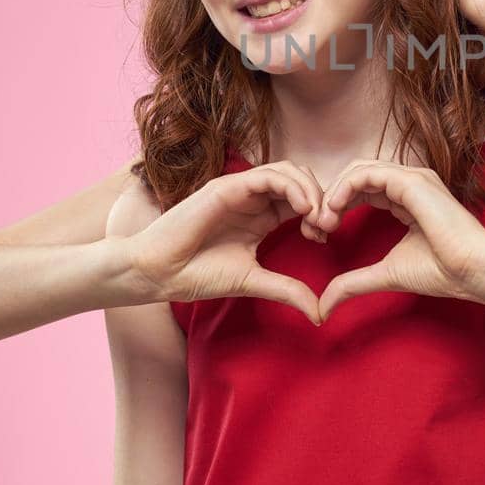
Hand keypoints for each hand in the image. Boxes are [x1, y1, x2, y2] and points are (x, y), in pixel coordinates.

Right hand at [128, 161, 325, 323]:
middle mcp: (253, 199)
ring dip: (310, 189)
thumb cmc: (197, 275)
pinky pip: (267, 175)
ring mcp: (240, 190)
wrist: (157, 273)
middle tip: (326, 226)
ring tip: (316, 216)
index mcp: (261, 217)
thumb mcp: (253, 281)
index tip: (324, 238)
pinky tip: (300, 208)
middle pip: (300, 180)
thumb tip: (320, 313)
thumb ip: (286, 289)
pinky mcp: (226, 186)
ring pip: (287, 171)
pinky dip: (291, 186)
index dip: (320, 213)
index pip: (301, 200)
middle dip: (321, 198)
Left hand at [316, 159, 484, 321]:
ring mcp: (412, 179)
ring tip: (323, 220)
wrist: (473, 270)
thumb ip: (353, 283)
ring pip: (360, 170)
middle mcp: (409, 183)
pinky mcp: (412, 182)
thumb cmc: (442, 271)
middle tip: (316, 226)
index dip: (337, 206)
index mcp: (406, 198)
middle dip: (332, 198)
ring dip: (335, 192)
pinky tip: (335, 209)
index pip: (362, 189)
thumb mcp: (385, 274)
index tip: (321, 234)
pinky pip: (368, 173)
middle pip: (357, 176)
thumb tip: (323, 308)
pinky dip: (346, 188)